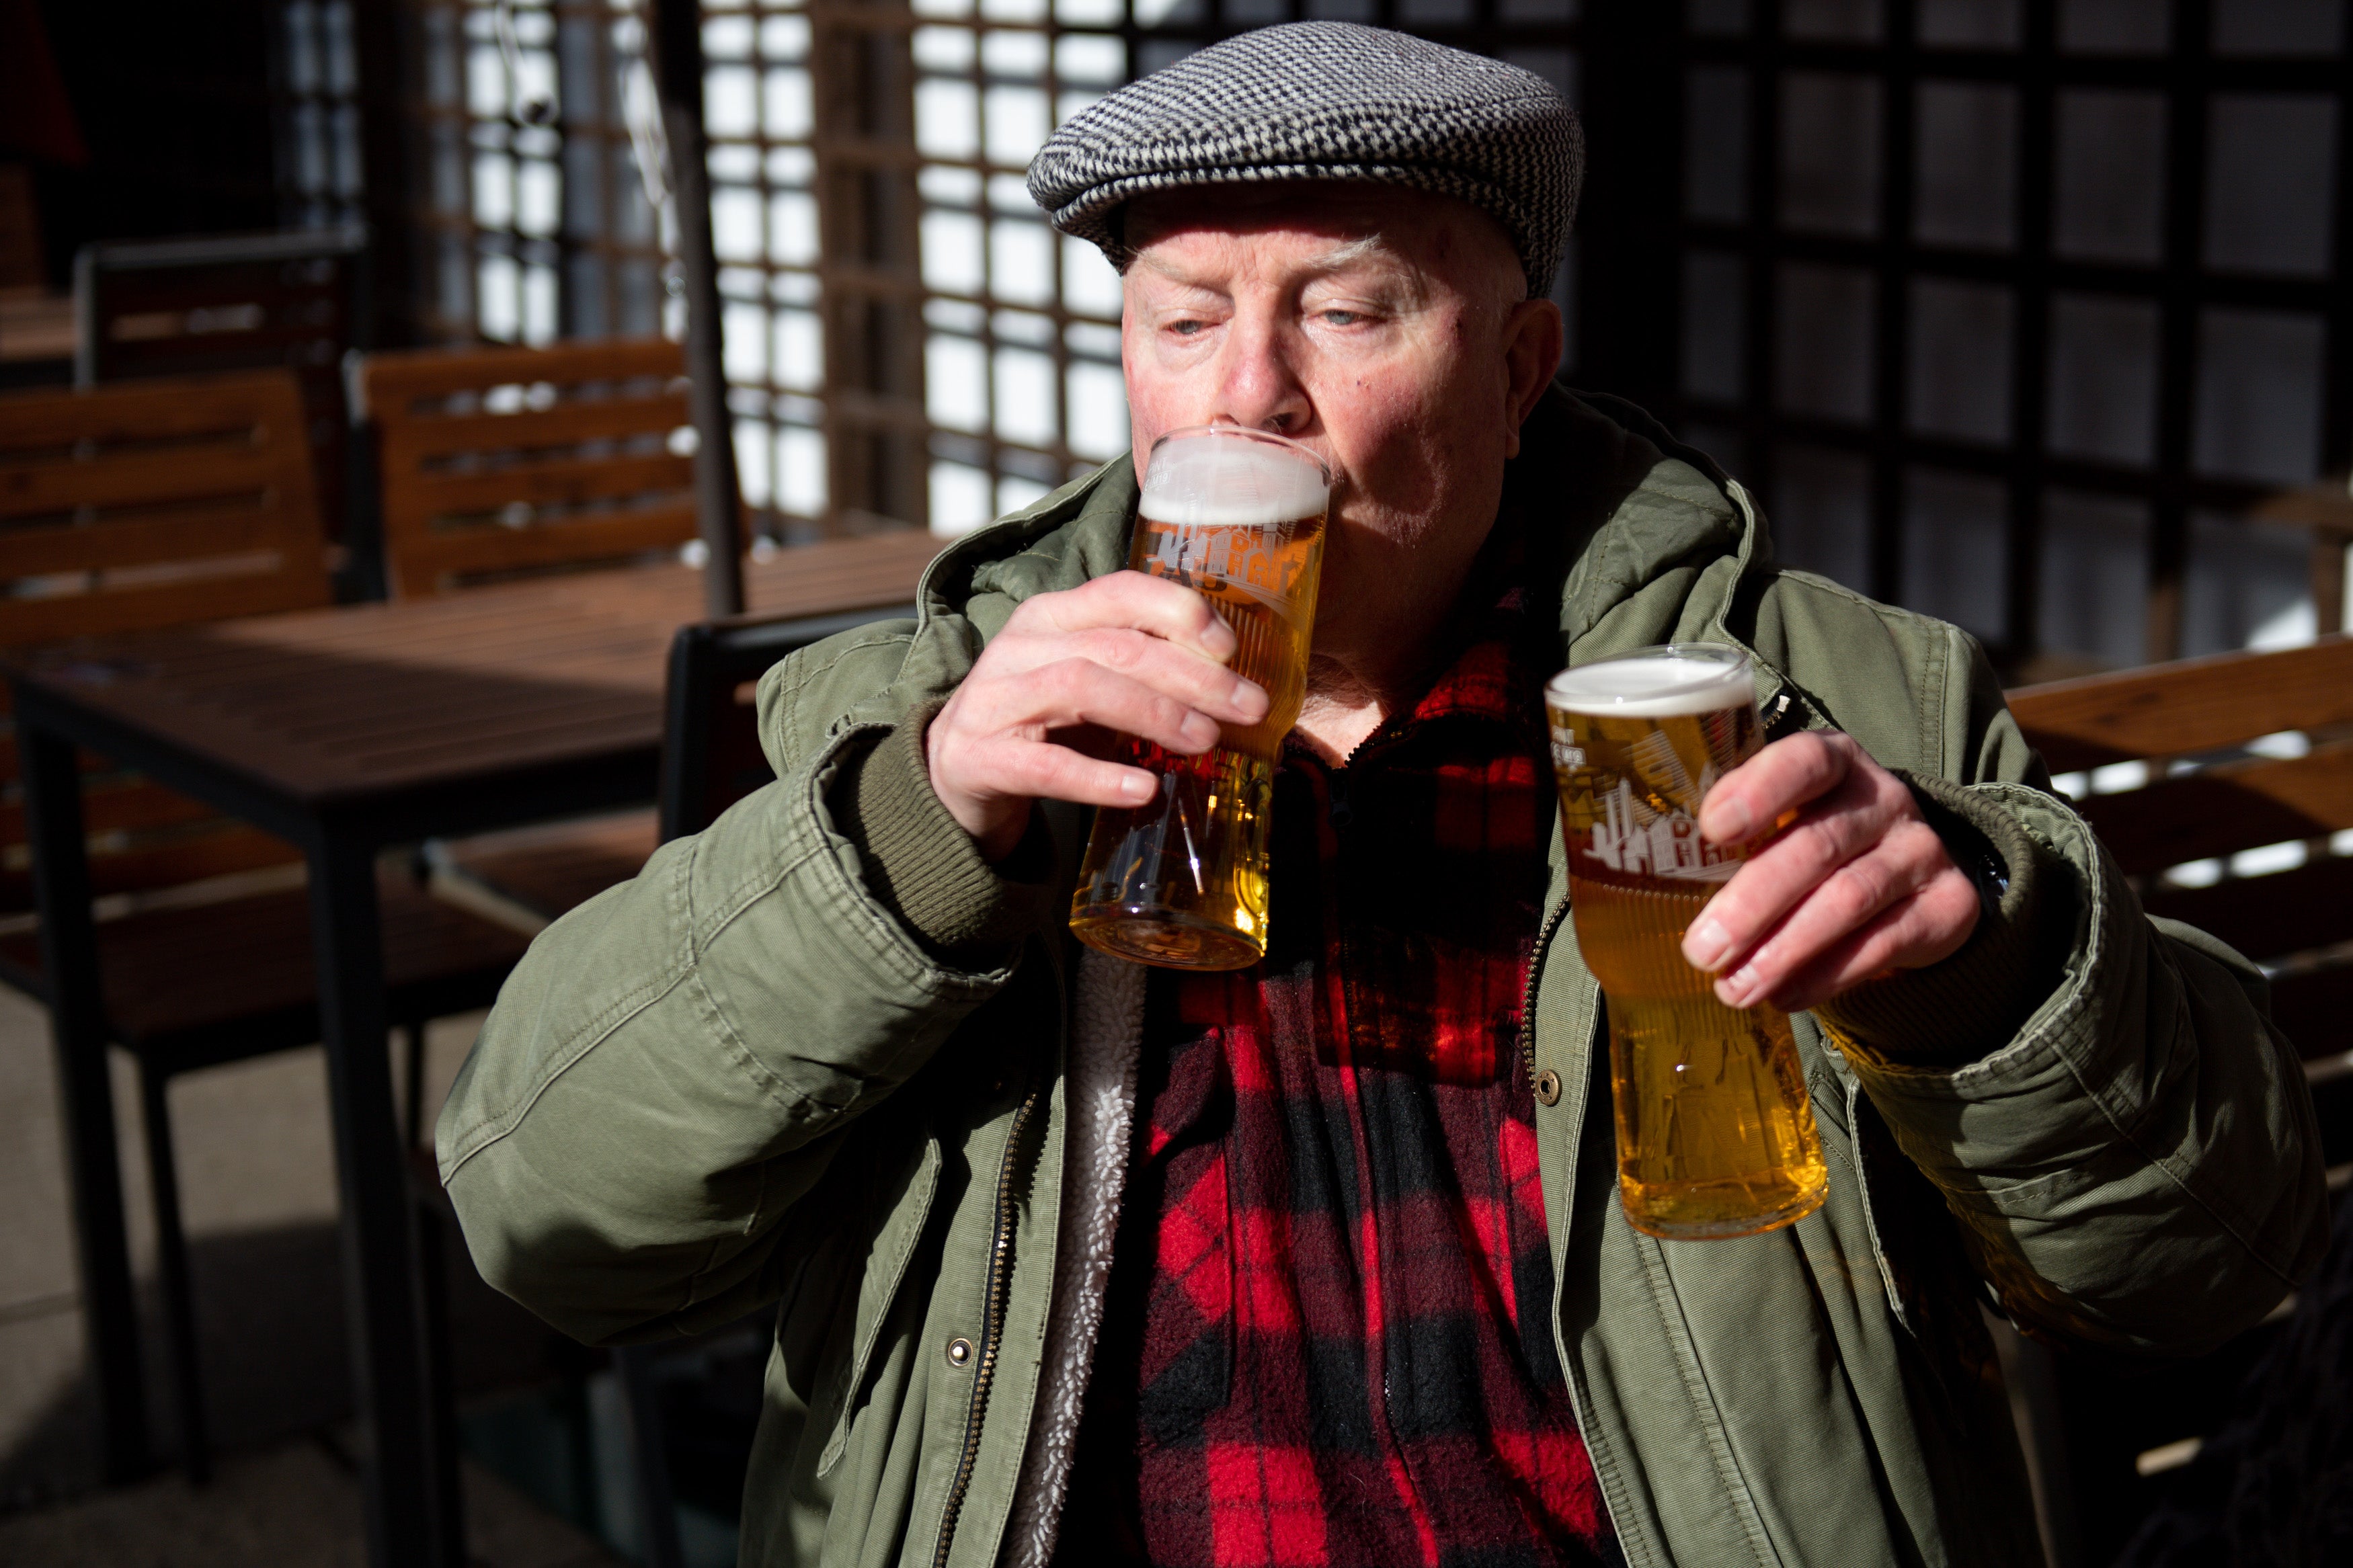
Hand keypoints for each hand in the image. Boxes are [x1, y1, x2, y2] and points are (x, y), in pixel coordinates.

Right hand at [925, 571, 1269, 860]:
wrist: (954, 775)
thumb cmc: (1041, 725)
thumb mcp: (1089, 683)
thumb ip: (1142, 671)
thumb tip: (1233, 686)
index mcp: (1051, 616)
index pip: (1119, 591)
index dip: (1179, 612)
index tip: (1231, 648)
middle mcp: (1019, 646)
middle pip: (1116, 646)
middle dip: (1191, 675)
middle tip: (1246, 706)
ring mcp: (993, 699)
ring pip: (1081, 687)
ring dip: (1154, 713)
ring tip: (1206, 741)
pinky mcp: (978, 756)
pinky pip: (1044, 764)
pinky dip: (1098, 778)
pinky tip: (1143, 790)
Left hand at [1678, 731, 1980, 1012]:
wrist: (1910, 881)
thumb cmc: (1814, 844)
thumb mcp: (1781, 824)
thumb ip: (1735, 838)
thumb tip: (1648, 891)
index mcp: (1835, 761)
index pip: (1803, 761)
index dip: (1759, 791)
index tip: (1710, 828)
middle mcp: (1884, 797)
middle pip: (1818, 845)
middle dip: (1753, 902)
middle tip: (1702, 950)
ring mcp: (1921, 850)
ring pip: (1849, 899)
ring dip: (1784, 950)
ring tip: (1734, 988)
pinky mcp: (1947, 905)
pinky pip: (1885, 944)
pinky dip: (1827, 975)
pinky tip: (1785, 997)